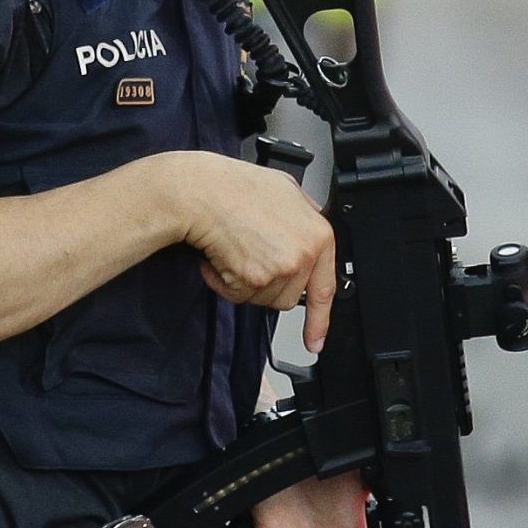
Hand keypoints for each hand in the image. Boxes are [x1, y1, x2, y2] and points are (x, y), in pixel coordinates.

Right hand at [160, 152, 337, 349]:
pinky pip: (238, 296)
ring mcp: (280, 270)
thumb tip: (308, 229)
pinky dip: (224, 282)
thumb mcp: (286, 190)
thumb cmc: (236, 187)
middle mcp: (303, 256)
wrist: (203, 193)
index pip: (324, 288)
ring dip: (243, 283)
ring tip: (234, 249)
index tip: (315, 341)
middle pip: (287, 298)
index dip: (319, 321)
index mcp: (318, 235)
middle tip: (249, 255)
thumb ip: (304, 215)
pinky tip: (221, 257)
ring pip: (262, 300)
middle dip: (265, 285)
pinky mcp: (254, 280)